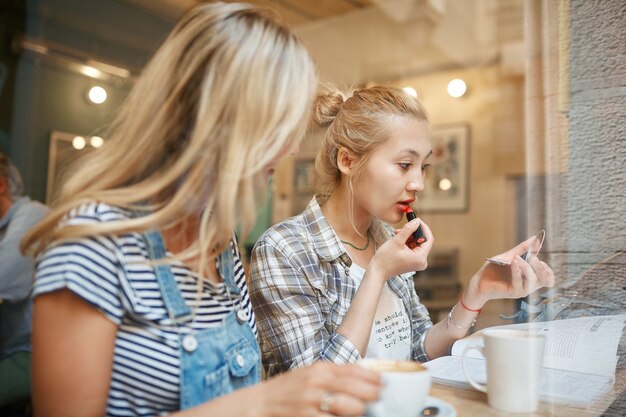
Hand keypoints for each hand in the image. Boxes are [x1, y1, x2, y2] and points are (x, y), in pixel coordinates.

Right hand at [255, 362, 380, 416]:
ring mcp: (312, 401)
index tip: (383, 382)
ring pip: (347, 406)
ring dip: (360, 409)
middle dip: (372, 393)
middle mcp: (317, 382)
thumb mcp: (309, 375)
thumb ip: (333, 375)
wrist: (260, 403)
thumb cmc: (287, 390)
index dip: (372, 377)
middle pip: (354, 387)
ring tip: (366, 410)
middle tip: (381, 397)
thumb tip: (361, 378)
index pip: (353, 370)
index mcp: (319, 369)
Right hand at [370, 218, 433, 279]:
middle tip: (403, 227)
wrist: (377, 271)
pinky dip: (406, 242)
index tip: (416, 219)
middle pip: (422, 241)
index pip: (428, 239)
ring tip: (396, 233)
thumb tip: (417, 221)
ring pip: (417, 243)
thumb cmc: (386, 258)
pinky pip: (413, 248)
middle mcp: (422, 261)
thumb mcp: (397, 241)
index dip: (423, 228)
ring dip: (408, 236)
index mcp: (421, 258)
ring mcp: (417, 262)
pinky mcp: (412, 262)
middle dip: (413, 232)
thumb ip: (408, 229)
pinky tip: (398, 239)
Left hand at [465, 236, 555, 307]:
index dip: (547, 268)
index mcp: (531, 278)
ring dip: (527, 267)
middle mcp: (529, 285)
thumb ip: (523, 249)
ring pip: (533, 280)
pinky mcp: (514, 292)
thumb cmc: (495, 270)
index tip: (537, 254)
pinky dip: (517, 270)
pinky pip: (519, 281)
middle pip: (546, 279)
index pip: (548, 277)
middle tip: (533, 256)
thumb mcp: (510, 256)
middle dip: (542, 267)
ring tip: (518, 258)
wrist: (479, 281)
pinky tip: (514, 262)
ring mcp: (522, 290)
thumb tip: (535, 239)